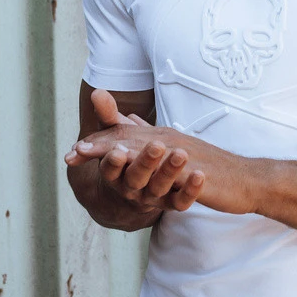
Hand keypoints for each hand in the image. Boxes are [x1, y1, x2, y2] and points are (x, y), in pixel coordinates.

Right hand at [65, 89, 204, 212]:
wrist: (139, 187)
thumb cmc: (125, 155)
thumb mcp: (116, 135)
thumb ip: (108, 116)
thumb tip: (97, 92)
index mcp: (114, 173)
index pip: (110, 169)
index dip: (113, 161)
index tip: (118, 150)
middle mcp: (131, 187)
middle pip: (135, 178)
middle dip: (144, 162)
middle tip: (157, 145)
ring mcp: (152, 197)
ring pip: (158, 188)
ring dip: (169, 172)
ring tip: (181, 154)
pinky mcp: (172, 204)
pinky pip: (181, 202)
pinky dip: (190, 190)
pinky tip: (200, 175)